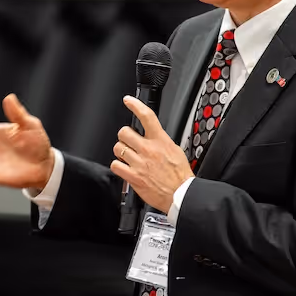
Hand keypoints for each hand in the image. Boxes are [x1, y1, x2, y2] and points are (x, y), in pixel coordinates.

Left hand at [111, 96, 193, 212]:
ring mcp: (139, 163)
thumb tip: (153, 136)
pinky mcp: (133, 177)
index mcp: (160, 141)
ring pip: (118, 148)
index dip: (135, 105)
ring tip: (128, 156)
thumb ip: (161, 141)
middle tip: (129, 141)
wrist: (180, 194)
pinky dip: (117, 166)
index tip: (128, 100)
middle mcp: (148, 150)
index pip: (147, 116)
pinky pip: (115, 165)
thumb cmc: (180, 176)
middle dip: (125, 136)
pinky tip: (124, 167)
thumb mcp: (175, 150)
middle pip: (124, 132)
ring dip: (121, 151)